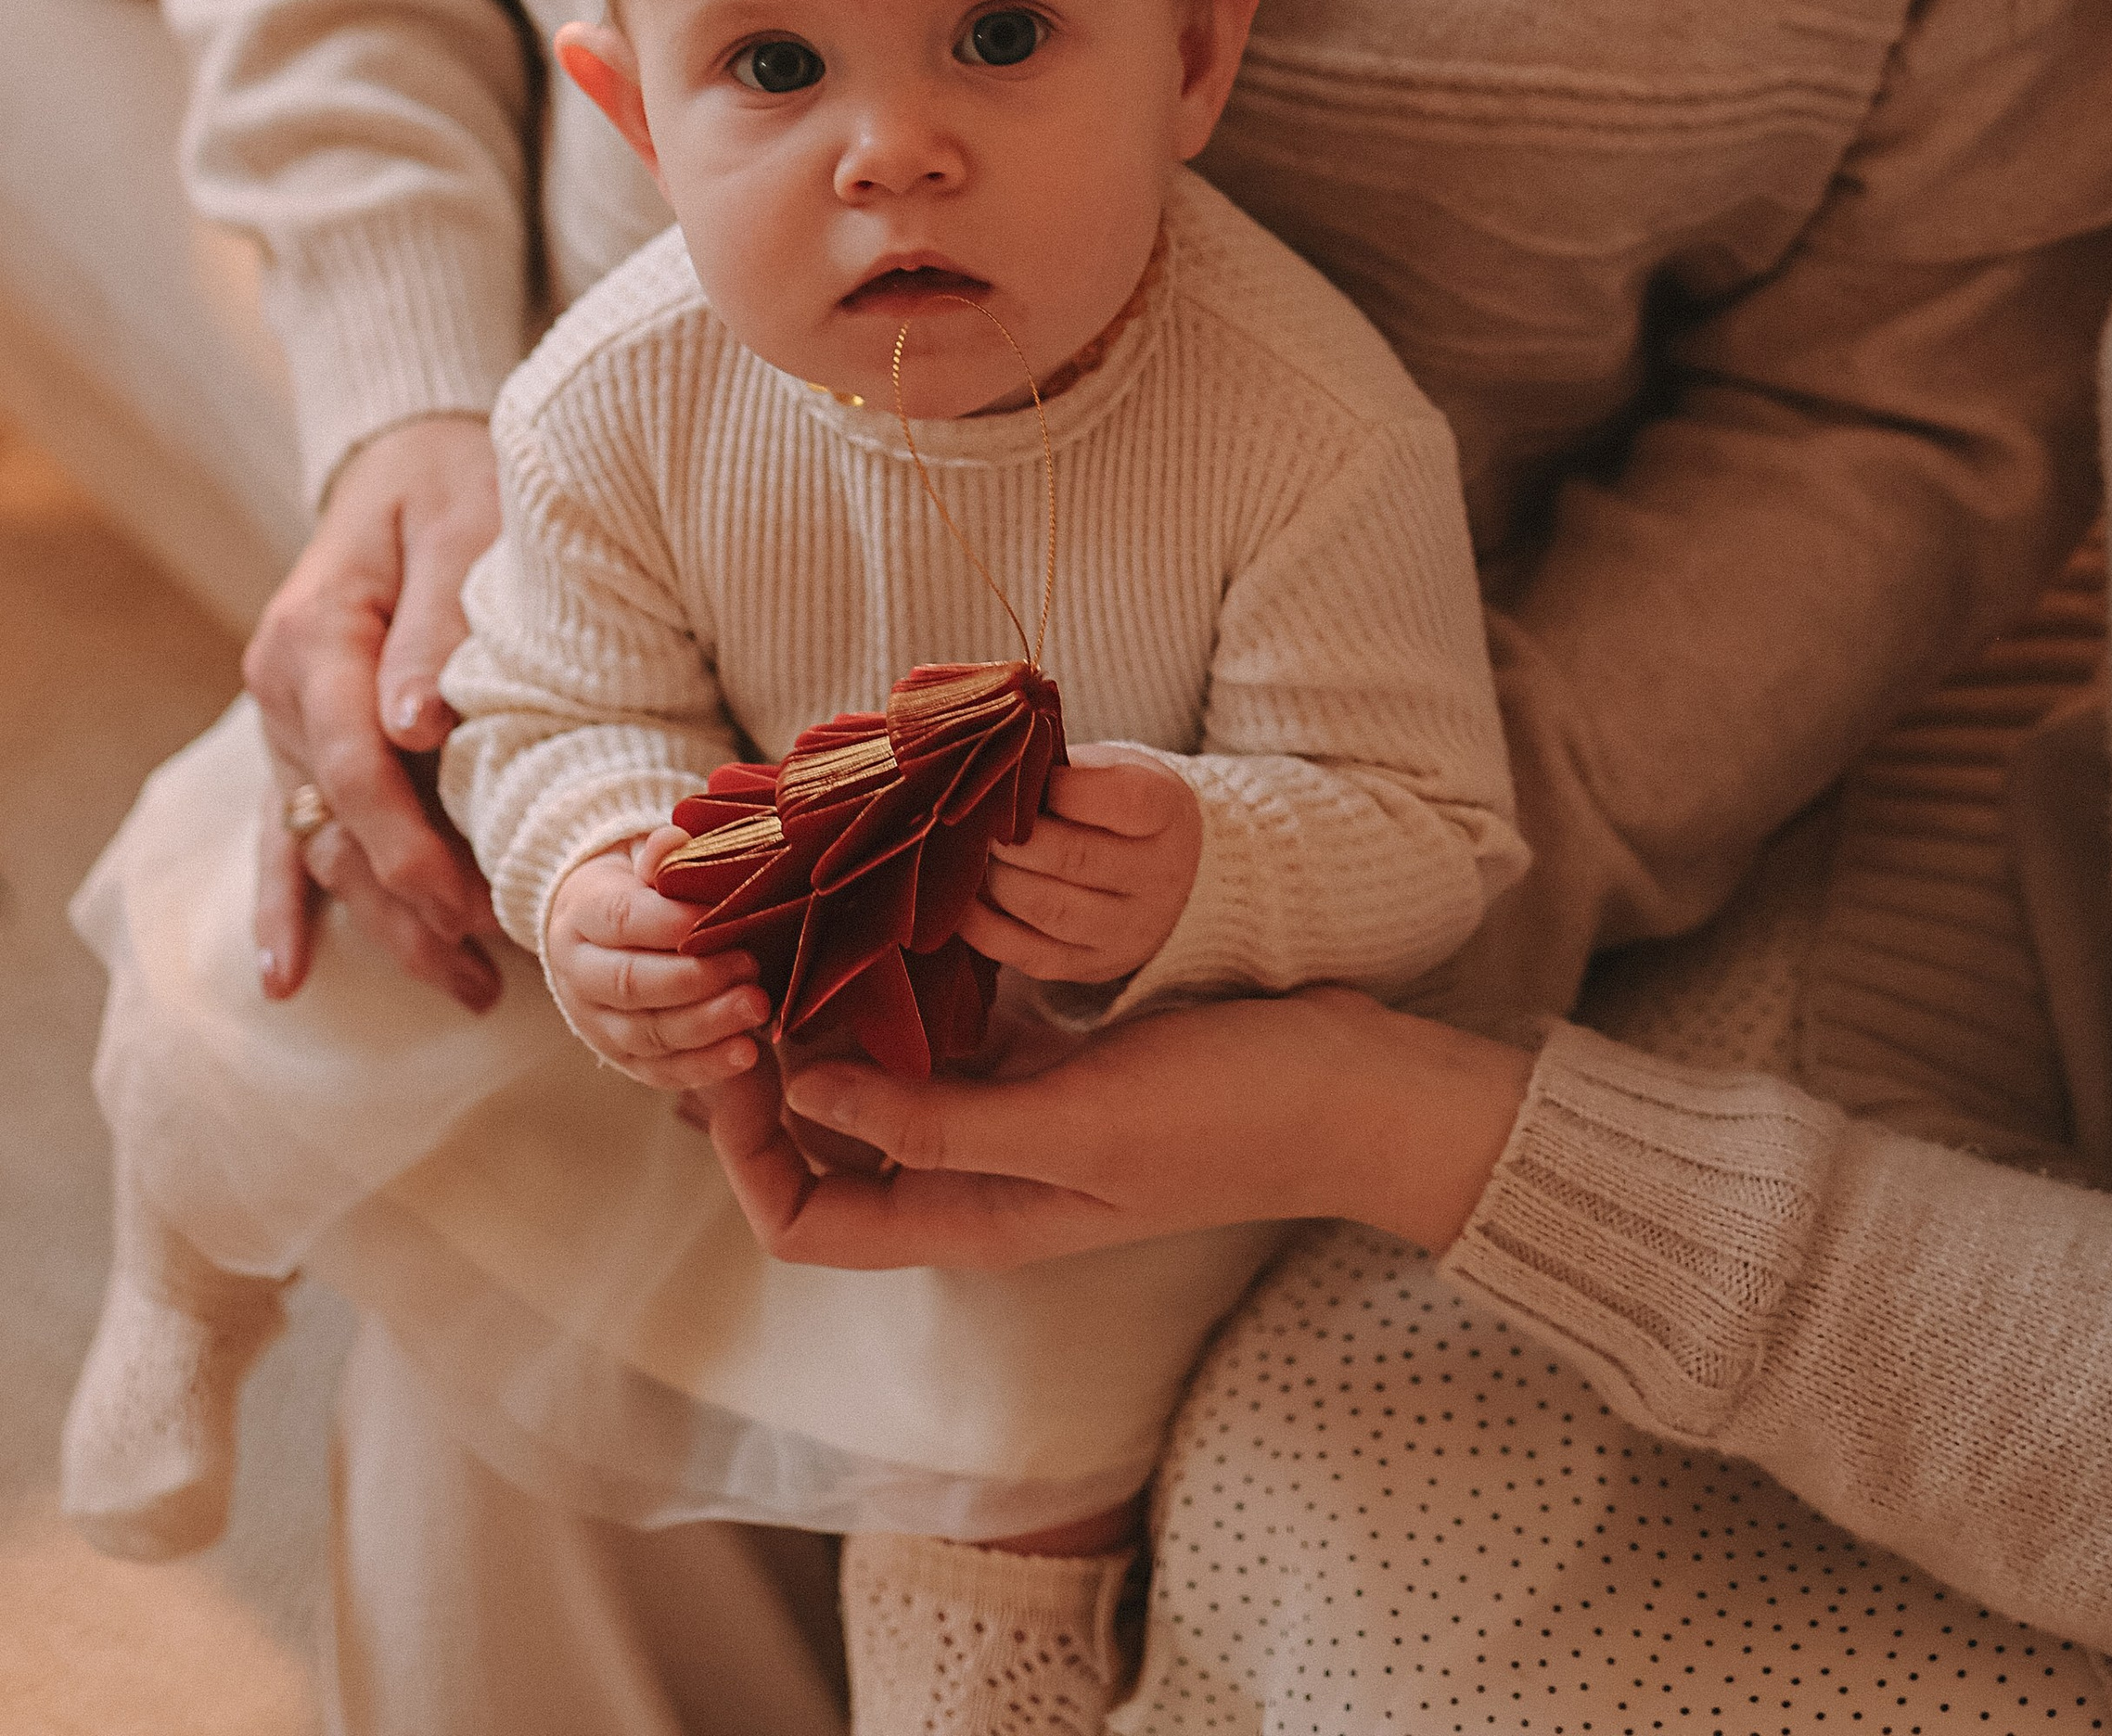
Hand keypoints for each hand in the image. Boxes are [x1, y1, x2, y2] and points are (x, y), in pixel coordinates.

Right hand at [245, 413, 503, 1009]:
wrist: (407, 457)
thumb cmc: (452, 484)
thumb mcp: (460, 525)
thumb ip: (436, 623)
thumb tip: (413, 725)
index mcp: (316, 634)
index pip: (356, 763)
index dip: (410, 842)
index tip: (470, 904)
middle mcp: (282, 688)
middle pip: (340, 820)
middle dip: (412, 905)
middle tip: (488, 976)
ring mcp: (283, 721)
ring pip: (323, 841)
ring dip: (382, 922)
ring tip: (463, 990)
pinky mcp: (298, 740)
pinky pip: (285, 829)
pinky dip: (283, 902)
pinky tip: (283, 976)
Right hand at [545, 831, 776, 1090]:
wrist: (594, 930)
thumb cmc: (634, 886)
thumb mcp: (636, 856)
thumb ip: (657, 851)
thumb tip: (673, 842)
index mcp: (581, 914)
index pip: (621, 920)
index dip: (670, 922)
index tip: (721, 917)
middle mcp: (578, 974)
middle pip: (631, 984)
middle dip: (695, 979)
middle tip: (751, 967)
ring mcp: (595, 1022)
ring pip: (646, 1033)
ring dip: (706, 1026)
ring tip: (757, 1008)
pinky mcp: (620, 1057)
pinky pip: (659, 1070)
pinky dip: (703, 1066)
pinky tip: (745, 1053)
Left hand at [703, 987, 1536, 1268]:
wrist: (1349, 1087)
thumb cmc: (1226, 1113)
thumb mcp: (1077, 1120)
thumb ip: (940, 1121)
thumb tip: (802, 1093)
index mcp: (977, 1220)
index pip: (806, 1222)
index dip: (751, 1149)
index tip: (740, 1047)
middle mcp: (980, 1177)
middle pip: (827, 1148)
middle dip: (772, 1070)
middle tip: (746, 968)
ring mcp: (1016, 1115)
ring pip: (882, 1079)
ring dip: (832, 1016)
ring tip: (798, 925)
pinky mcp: (1052, 1056)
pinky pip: (949, 1027)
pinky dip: (909, 984)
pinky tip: (894, 909)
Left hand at [956, 744, 1201, 984]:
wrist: (1165, 870)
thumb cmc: (1119, 804)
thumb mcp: (1111, 768)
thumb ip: (1063, 767)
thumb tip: (997, 771)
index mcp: (1168, 813)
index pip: (1127, 801)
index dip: (1069, 789)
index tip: (1033, 777)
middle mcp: (1157, 877)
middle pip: (1077, 858)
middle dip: (1016, 838)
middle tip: (983, 818)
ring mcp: (1127, 930)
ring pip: (1049, 909)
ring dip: (999, 879)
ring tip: (976, 855)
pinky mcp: (1091, 966)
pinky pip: (1030, 955)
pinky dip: (986, 929)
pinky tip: (964, 903)